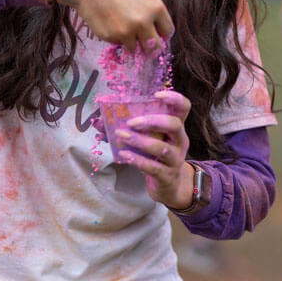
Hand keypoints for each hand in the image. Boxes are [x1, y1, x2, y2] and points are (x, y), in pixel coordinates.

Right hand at [55, 0, 173, 50]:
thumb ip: (150, 13)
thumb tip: (155, 35)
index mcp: (156, 8)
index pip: (168, 32)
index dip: (161, 34)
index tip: (155, 34)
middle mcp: (144, 22)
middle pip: (155, 47)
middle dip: (148, 47)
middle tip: (141, 42)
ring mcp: (127, 31)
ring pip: (134, 49)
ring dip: (129, 41)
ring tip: (119, 24)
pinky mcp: (111, 37)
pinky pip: (117, 43)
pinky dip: (114, 37)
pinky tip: (107, 21)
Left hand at [113, 90, 194, 209]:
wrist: (168, 186)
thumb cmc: (155, 156)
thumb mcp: (146, 140)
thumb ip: (125, 128)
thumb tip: (97, 121)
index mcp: (176, 127)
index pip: (183, 107)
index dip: (174, 98)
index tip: (157, 94)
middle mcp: (180, 141)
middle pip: (174, 125)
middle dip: (152, 121)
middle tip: (131, 122)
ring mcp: (176, 159)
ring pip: (162, 148)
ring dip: (139, 141)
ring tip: (121, 136)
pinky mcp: (167, 176)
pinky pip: (153, 167)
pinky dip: (137, 160)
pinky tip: (124, 155)